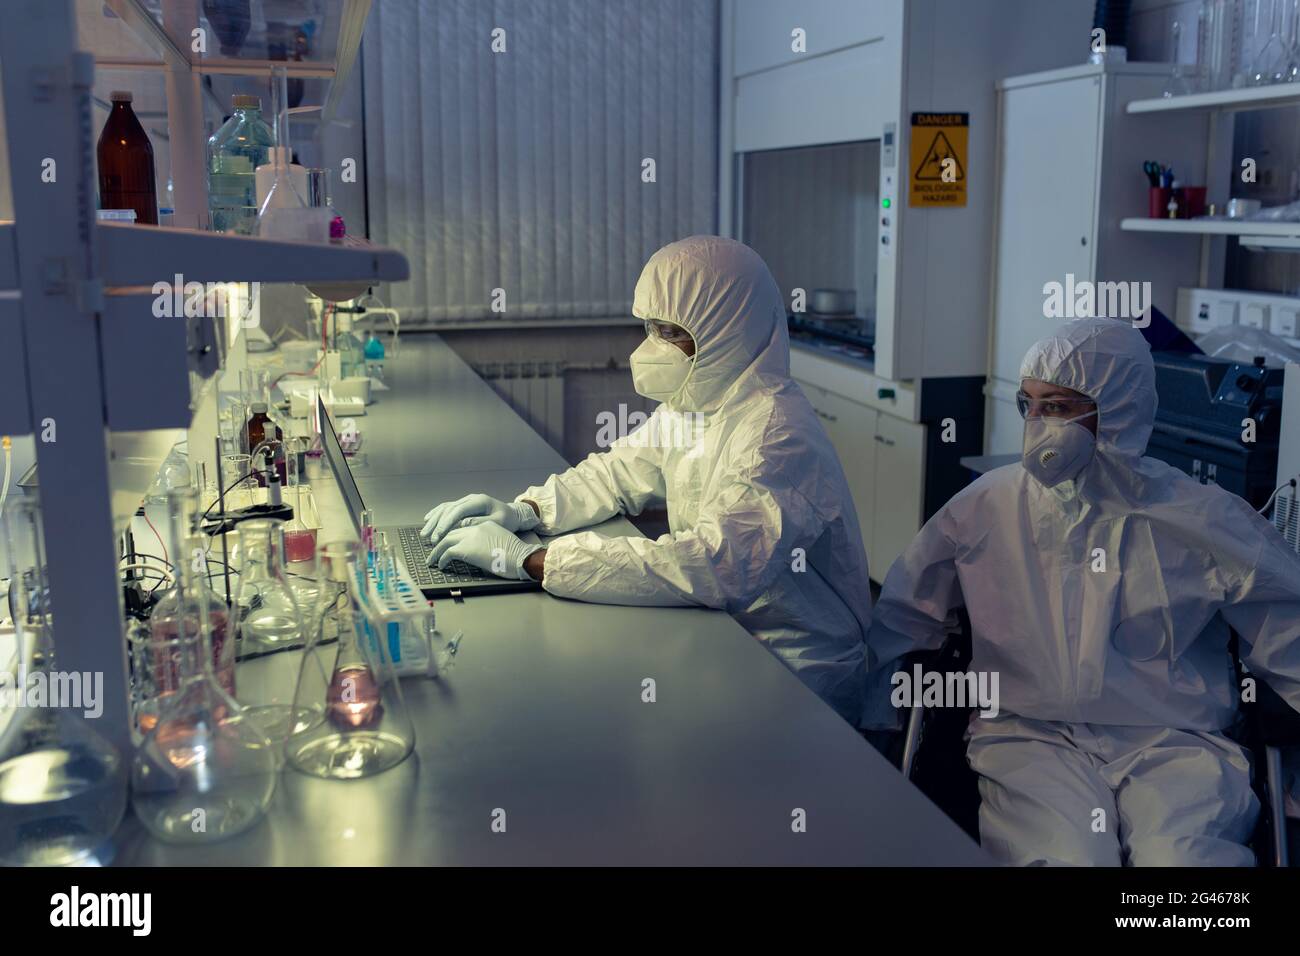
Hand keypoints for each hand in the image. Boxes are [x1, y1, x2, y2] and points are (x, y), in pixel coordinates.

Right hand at [420, 493, 538, 543]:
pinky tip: (427, 520)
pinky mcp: (464, 504)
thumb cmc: (507, 520)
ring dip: (434, 520)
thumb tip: (463, 523)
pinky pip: (447, 507)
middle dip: (437, 524)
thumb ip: (481, 522)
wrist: (513, 514)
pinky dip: (436, 514)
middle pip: (449, 509)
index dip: (447, 523)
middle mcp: (471, 498)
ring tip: (425, 533)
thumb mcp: (498, 522)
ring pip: (445, 508)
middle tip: (429, 538)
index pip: (459, 510)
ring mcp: (466, 500)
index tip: (439, 535)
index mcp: (480, 501)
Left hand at [427, 520, 542, 581]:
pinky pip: (447, 552)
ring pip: (445, 540)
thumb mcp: (501, 542)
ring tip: (432, 560)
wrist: (520, 557)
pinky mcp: (465, 548)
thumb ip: (488, 542)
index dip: (453, 534)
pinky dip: (441, 559)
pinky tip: (441, 565)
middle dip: (441, 541)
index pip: (463, 526)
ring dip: (437, 551)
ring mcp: (470, 536)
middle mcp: (476, 527)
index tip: (446, 541)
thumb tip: (479, 552)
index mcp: (485, 524)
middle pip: (452, 531)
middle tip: (434, 549)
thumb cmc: (516, 555)